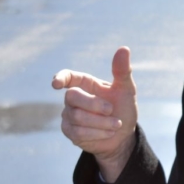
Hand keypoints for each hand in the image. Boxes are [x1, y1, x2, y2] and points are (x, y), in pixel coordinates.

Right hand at [52, 46, 137, 182]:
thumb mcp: (127, 90)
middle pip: (72, 96)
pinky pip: (78, 132)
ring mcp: (69, 114)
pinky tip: (109, 132)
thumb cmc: (124, 109)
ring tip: (116, 124)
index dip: (60, 78)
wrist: (124, 136)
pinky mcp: (69, 131)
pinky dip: (98, 133)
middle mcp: (74, 98)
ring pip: (76, 117)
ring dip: (101, 122)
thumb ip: (122, 71)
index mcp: (86, 84)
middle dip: (94, 105)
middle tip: (112, 110)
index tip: (56, 84)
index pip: (68, 77)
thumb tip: (124, 48)